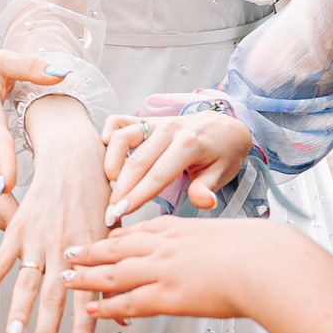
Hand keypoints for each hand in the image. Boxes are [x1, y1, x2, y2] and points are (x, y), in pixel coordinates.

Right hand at [0, 99, 102, 332]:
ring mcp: (38, 236)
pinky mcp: (18, 226)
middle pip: (53, 294)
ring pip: (27, 280)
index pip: (88, 293)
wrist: (74, 155)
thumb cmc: (99, 192)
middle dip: (47, 329)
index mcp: (91, 248)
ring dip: (19, 311)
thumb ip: (117, 271)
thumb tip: (127, 311)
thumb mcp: (115, 230)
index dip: (84, 323)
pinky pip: (2, 257)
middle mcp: (63, 245)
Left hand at [61, 216, 270, 322]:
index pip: (143, 229)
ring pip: (113, 273)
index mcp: (183, 228)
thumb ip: (215, 243)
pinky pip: (127, 301)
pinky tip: (91, 310)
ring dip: (86, 277)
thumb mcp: (233, 235)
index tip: (106, 237)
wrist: (267, 263)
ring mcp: (162, 270)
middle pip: (118, 247)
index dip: (120, 235)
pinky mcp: (166, 296)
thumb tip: (221, 251)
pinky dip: (105, 306)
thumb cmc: (261, 252)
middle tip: (70, 251)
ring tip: (66, 279)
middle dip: (91, 250)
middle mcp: (166, 246)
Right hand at [100, 111, 254, 221]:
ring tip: (111, 186)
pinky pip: (119, 122)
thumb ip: (207, 188)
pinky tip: (107, 155)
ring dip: (111, 163)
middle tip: (109, 212)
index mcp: (189, 145)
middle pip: (137, 161)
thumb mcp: (222, 173)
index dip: (137, 195)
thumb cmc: (222, 155)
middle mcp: (170, 130)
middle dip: (120, 189)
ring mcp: (156, 122)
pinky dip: (108, 136)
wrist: (225, 127)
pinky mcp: (147, 119)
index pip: (157, 175)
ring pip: (122, 138)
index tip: (121, 213)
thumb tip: (203, 203)